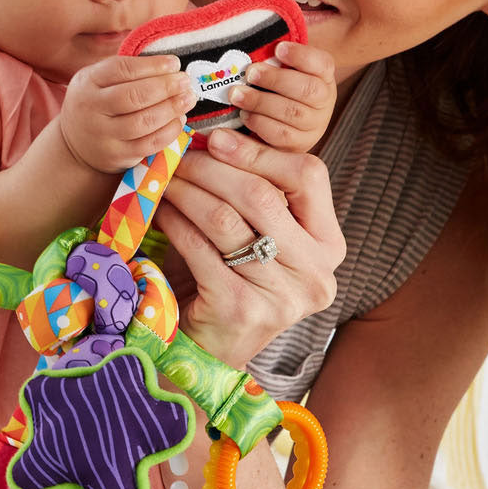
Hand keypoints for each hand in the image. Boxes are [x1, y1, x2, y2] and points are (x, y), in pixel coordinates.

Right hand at [60, 54, 195, 172]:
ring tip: (188, 99)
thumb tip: (171, 67)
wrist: (77, 143)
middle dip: (166, 87)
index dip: (152, 65)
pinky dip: (169, 131)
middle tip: (186, 81)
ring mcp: (103, 135)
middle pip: (134, 96)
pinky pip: (149, 144)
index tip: (175, 63)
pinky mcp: (117, 156)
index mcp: (87, 82)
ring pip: (143, 121)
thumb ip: (128, 72)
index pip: (122, 69)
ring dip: (171, 109)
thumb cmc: (99, 104)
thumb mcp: (100, 81)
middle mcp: (91, 108)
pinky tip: (179, 120)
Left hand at [154, 128, 343, 368]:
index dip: (260, 152)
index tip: (217, 139)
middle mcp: (316, 272)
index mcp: (329, 245)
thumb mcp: (262, 237)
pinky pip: (198, 247)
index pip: (309, 176)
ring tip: (164, 179)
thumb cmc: (237, 280)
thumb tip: (217, 136)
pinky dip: (173, 221)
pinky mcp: (240, 309)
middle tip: (178, 155)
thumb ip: (258, 194)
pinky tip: (159, 211)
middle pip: (262, 194)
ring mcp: (281, 295)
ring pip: (225, 218)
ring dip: (187, 190)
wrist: (212, 352)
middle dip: (211, 167)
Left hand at [227, 40, 335, 151]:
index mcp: (323, 76)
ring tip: (237, 95)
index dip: (301, 56)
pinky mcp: (299, 145)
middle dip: (275, 80)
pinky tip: (244, 115)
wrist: (279, 123)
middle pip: (307, 89)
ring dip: (261, 103)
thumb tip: (252, 35)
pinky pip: (281, 135)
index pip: (321, 63)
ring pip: (292, 114)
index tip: (278, 48)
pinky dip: (260, 123)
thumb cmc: (275, 86)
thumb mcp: (281, 67)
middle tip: (250, 73)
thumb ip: (273, 55)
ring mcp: (315, 125)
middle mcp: (325, 100)